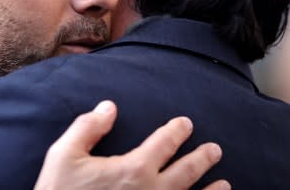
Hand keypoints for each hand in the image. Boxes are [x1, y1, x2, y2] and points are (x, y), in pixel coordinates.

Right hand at [34, 100, 229, 189]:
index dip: (177, 131)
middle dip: (202, 159)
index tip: (186, 124)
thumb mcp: (64, 155)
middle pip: (186, 173)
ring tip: (225, 185)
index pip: (164, 143)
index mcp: (133, 170)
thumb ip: (88, 127)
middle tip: (215, 150)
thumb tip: (109, 107)